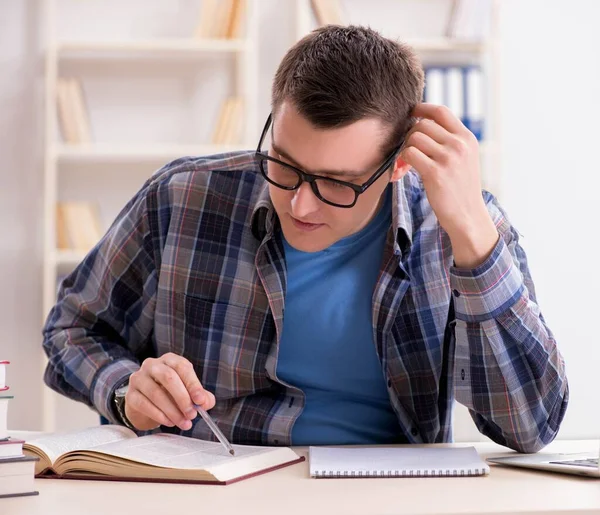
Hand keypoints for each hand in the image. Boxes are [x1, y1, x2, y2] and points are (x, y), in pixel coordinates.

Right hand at [125, 353, 215, 430]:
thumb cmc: (169, 394)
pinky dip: (159, 415)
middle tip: (192, 414)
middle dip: (183, 398)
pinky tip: (169, 422)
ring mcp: (139, 378)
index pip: (182, 367)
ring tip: (183, 423)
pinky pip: (144, 404)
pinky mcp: (130, 395)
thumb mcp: (187, 392)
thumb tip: (206, 402)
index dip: (193, 384)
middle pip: (169, 377)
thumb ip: (200, 396)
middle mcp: (152, 365)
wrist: (144, 403)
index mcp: (170, 360)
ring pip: (156, 393)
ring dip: (172, 411)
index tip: (201, 400)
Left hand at [400, 103, 498, 267]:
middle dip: (409, 136)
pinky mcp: (435, 173)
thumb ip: (449, 140)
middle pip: (422, 124)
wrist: (468, 215)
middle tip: (406, 152)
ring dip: (404, 149)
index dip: (421, 109)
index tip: (411, 115)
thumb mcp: (464, 158)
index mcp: (467, 138)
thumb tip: (422, 123)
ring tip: (404, 164)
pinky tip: (401, 173)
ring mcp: (448, 158)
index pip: (441, 111)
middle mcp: (459, 144)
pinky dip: (400, 162)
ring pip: (414, 137)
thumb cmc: (460, 188)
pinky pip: (409, 154)